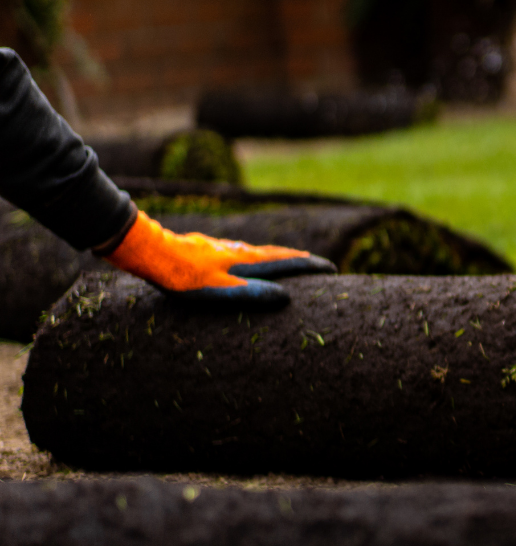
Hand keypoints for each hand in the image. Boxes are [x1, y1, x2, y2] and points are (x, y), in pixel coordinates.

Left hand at [101, 211, 335, 308]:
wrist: (152, 252)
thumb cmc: (184, 278)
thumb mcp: (220, 291)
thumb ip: (253, 293)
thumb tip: (286, 297)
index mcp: (248, 262)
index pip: (288, 262)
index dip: (311, 267)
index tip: (333, 269)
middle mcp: (240, 251)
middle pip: (277, 254)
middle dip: (300, 259)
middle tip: (318, 263)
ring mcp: (225, 248)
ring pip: (260, 251)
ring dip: (279, 256)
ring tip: (290, 259)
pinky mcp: (209, 249)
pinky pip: (243, 252)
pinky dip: (257, 255)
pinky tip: (246, 257)